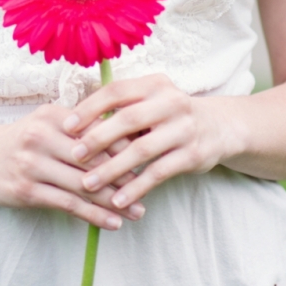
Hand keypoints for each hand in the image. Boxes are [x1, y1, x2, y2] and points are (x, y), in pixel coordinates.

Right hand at [0, 101, 145, 229]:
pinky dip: (94, 215)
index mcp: (52, 116)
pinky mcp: (27, 190)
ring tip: (139, 211)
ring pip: (84, 185)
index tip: (149, 158)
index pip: (98, 132)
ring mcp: (33, 165)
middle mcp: (42, 137)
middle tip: (150, 187)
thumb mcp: (47, 123)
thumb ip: (79, 128)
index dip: (126, 147)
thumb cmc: (22, 140)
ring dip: (115, 201)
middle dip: (126, 176)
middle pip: (94, 159)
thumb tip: (126, 138)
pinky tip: (113, 223)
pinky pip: (68, 205)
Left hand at [62, 75, 239, 210]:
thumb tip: (72, 125)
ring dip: (112, 169)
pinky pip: (158, 173)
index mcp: (154, 84)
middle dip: (97, 138)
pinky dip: (136, 188)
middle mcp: (171, 102)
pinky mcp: (192, 155)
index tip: (66, 126)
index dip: (89, 108)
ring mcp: (183, 129)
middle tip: (73, 155)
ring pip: (142, 150)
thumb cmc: (169, 115)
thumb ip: (120, 110)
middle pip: (128, 119)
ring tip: (88, 184)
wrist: (219, 127)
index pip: (116, 91)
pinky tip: (117, 200)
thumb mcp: (150, 101)